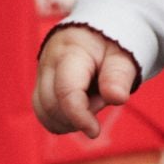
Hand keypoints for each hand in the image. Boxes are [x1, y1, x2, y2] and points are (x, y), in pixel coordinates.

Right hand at [33, 26, 137, 140]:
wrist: (97, 31)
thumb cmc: (112, 43)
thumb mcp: (123, 55)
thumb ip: (119, 76)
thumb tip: (117, 98)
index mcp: (70, 51)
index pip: (66, 91)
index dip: (79, 116)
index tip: (95, 132)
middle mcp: (48, 63)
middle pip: (51, 105)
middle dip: (78, 115)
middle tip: (102, 100)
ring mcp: (41, 74)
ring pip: (43, 112)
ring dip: (68, 120)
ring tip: (93, 102)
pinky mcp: (41, 85)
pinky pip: (44, 112)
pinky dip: (61, 119)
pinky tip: (81, 110)